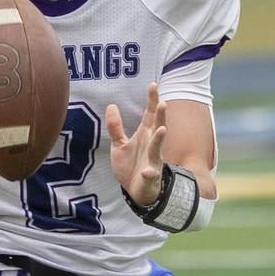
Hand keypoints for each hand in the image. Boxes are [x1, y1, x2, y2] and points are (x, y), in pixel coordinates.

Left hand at [107, 82, 166, 207]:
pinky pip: (151, 174)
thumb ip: (116, 127)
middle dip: (161, 116)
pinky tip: (146, 172)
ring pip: (158, 148)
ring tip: (162, 130)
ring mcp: (153, 161)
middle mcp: (152, 145)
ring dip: (160, 139)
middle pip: (158, 127)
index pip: (150, 114)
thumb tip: (111, 106)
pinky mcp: (150, 176)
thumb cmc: (130, 166)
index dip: (152, 100)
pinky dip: (149, 173)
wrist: (135, 191)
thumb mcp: (119, 145)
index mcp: (145, 135)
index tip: (153, 84)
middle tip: (163, 103)